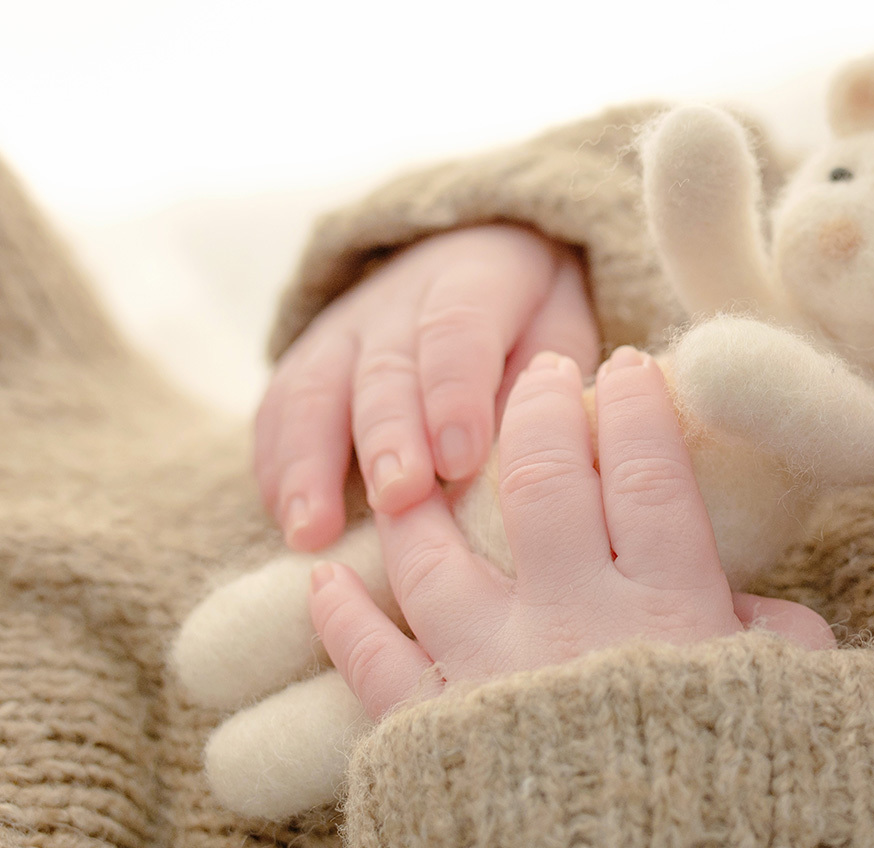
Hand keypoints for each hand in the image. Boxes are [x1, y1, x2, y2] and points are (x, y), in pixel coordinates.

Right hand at [256, 225, 598, 549]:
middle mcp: (399, 301)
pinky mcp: (308, 358)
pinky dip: (277, 466)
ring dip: (310, 464)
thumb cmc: (534, 321)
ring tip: (314, 530)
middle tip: (396, 497)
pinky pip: (278, 408)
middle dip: (387, 437)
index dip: (455, 395)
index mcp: (476, 281)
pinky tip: (287, 521)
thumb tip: (519, 461)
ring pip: (314, 388)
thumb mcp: (561, 332)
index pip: (457, 331)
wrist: (480, 256)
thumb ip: (545, 389)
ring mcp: (343, 328)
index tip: (461, 461)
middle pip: (383, 369)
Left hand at [309, 346, 835, 719]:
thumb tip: (762, 612)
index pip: (646, 469)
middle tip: (539, 373)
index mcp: (669, 607)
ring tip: (419, 462)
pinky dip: (343, 618)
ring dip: (423, 497)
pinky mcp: (432, 732)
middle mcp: (572, 620)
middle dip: (538, 408)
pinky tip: (326, 580)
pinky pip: (372, 661)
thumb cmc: (734, 805)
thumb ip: (781, 647)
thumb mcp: (792, 715)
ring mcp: (491, 671)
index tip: (625, 366)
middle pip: (542, 480)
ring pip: (436, 552)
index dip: (634, 405)